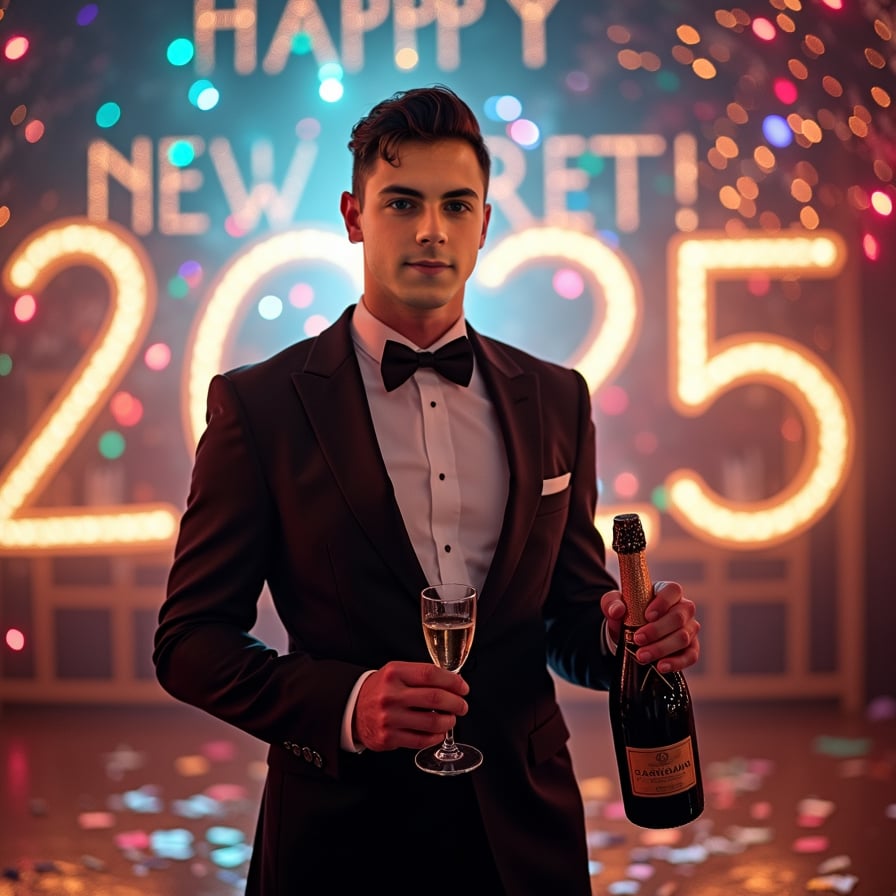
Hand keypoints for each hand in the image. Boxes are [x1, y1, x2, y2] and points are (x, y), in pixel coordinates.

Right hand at [352, 661, 469, 751]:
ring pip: (432, 722)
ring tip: (451, 719)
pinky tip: (439, 732)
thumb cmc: (381, 689)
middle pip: (435, 698)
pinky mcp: (388, 738)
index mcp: (394, 673)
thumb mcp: (396, 672)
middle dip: (456, 703)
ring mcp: (389, 718)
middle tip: (462, 705)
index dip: (452, 681)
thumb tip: (453, 682)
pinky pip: (422, 740)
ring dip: (449, 721)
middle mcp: (391, 695)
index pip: (431, 674)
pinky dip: (436, 736)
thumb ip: (421, 674)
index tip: (463, 687)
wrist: (352, 710)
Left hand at [600, 581, 700, 672]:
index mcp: (667, 592)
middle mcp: (683, 609)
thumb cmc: (627, 612)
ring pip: (683, 638)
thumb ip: (612, 602)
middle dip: (657, 630)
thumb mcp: (614, 603)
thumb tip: (617, 611)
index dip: (663, 602)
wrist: (630, 633)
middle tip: (638, 639)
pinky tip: (661, 667)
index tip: (647, 615)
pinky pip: (691, 656)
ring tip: (642, 656)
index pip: (673, 591)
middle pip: (678, 617)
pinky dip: (676, 663)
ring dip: (661, 648)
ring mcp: (689, 628)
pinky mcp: (691, 648)